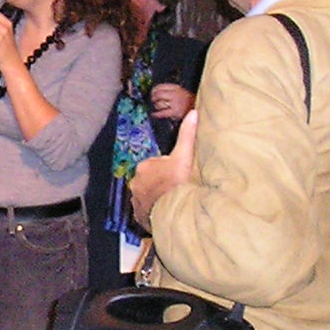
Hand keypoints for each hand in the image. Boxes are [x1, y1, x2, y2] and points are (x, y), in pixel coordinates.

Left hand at [129, 108, 198, 226]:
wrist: (175, 212)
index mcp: (144, 166)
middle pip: (151, 181)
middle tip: (177, 188)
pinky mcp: (139, 215)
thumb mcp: (185, 156)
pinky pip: (146, 211)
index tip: (178, 175)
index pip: (156, 165)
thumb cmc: (179, 183)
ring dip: (157, 198)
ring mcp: (136, 200)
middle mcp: (135, 183)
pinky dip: (154, 211)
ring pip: (148, 196)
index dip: (168, 169)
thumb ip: (187, 134)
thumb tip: (193, 113)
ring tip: (172, 201)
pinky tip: (166, 211)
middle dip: (161, 183)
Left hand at [150, 83, 194, 121]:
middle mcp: (176, 94)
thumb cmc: (187, 101)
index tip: (152, 93)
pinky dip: (156, 114)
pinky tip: (154, 114)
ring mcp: (175, 103)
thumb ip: (169, 90)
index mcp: (176, 88)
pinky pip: (162, 113)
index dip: (154, 90)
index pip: (160, 86)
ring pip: (159, 104)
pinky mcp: (175, 112)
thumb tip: (155, 92)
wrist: (198, 109)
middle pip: (158, 94)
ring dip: (156, 106)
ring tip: (157, 107)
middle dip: (153, 98)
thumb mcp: (180, 91)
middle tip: (152, 100)